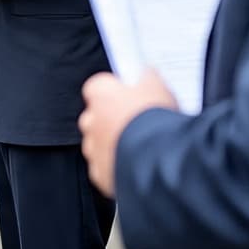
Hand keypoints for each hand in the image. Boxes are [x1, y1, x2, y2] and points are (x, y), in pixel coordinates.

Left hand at [79, 68, 177, 197]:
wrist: (157, 159)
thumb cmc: (154, 119)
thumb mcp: (158, 87)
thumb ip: (148, 77)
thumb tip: (147, 74)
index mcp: (100, 94)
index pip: (99, 87)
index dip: (116, 91)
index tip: (130, 95)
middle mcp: (90, 120)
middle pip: (97, 116)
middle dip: (113, 119)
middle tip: (137, 122)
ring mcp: (93, 149)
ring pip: (100, 144)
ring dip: (115, 144)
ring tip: (141, 147)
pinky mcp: (99, 174)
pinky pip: (106, 167)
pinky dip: (117, 166)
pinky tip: (137, 164)